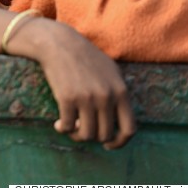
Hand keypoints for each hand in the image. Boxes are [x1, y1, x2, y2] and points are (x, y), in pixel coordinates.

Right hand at [26, 19, 135, 149]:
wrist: (59, 43)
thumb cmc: (84, 56)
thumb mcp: (111, 71)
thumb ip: (118, 94)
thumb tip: (118, 121)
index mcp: (121, 91)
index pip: (129, 129)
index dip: (119, 142)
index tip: (108, 144)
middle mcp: (106, 97)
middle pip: (105, 134)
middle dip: (94, 137)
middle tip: (82, 129)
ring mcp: (87, 98)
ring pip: (86, 134)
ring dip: (77, 135)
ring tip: (70, 128)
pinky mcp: (67, 98)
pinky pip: (67, 126)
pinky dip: (62, 129)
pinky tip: (58, 124)